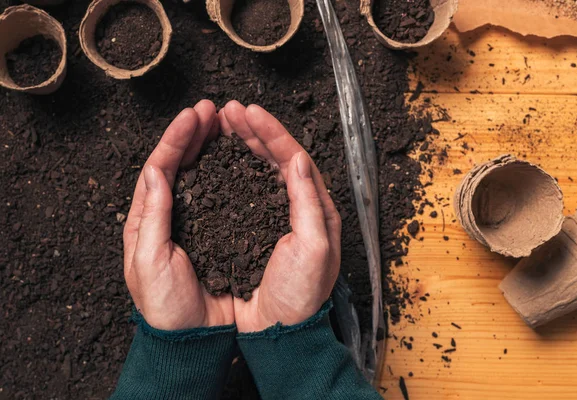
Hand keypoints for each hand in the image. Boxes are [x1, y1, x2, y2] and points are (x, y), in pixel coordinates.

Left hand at [123, 100, 233, 329]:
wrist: (193, 338)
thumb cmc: (167, 308)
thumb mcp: (149, 263)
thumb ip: (152, 218)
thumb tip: (156, 173)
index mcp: (147, 219)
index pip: (160, 167)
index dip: (177, 139)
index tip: (194, 116)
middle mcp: (170, 215)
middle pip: (180, 163)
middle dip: (194, 133)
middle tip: (212, 110)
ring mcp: (196, 221)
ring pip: (202, 174)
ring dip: (211, 146)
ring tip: (225, 123)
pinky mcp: (218, 231)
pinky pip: (222, 195)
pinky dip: (229, 172)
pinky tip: (240, 158)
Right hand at [219, 101, 341, 331]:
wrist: (281, 331)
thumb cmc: (300, 296)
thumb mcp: (313, 250)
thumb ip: (308, 203)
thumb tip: (298, 160)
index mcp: (317, 209)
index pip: (294, 158)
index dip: (271, 133)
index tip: (248, 113)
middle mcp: (299, 207)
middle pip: (277, 158)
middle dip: (253, 131)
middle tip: (228, 111)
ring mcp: (277, 216)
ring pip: (260, 170)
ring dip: (242, 145)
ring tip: (222, 125)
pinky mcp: (256, 227)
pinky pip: (246, 190)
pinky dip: (232, 171)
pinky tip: (218, 159)